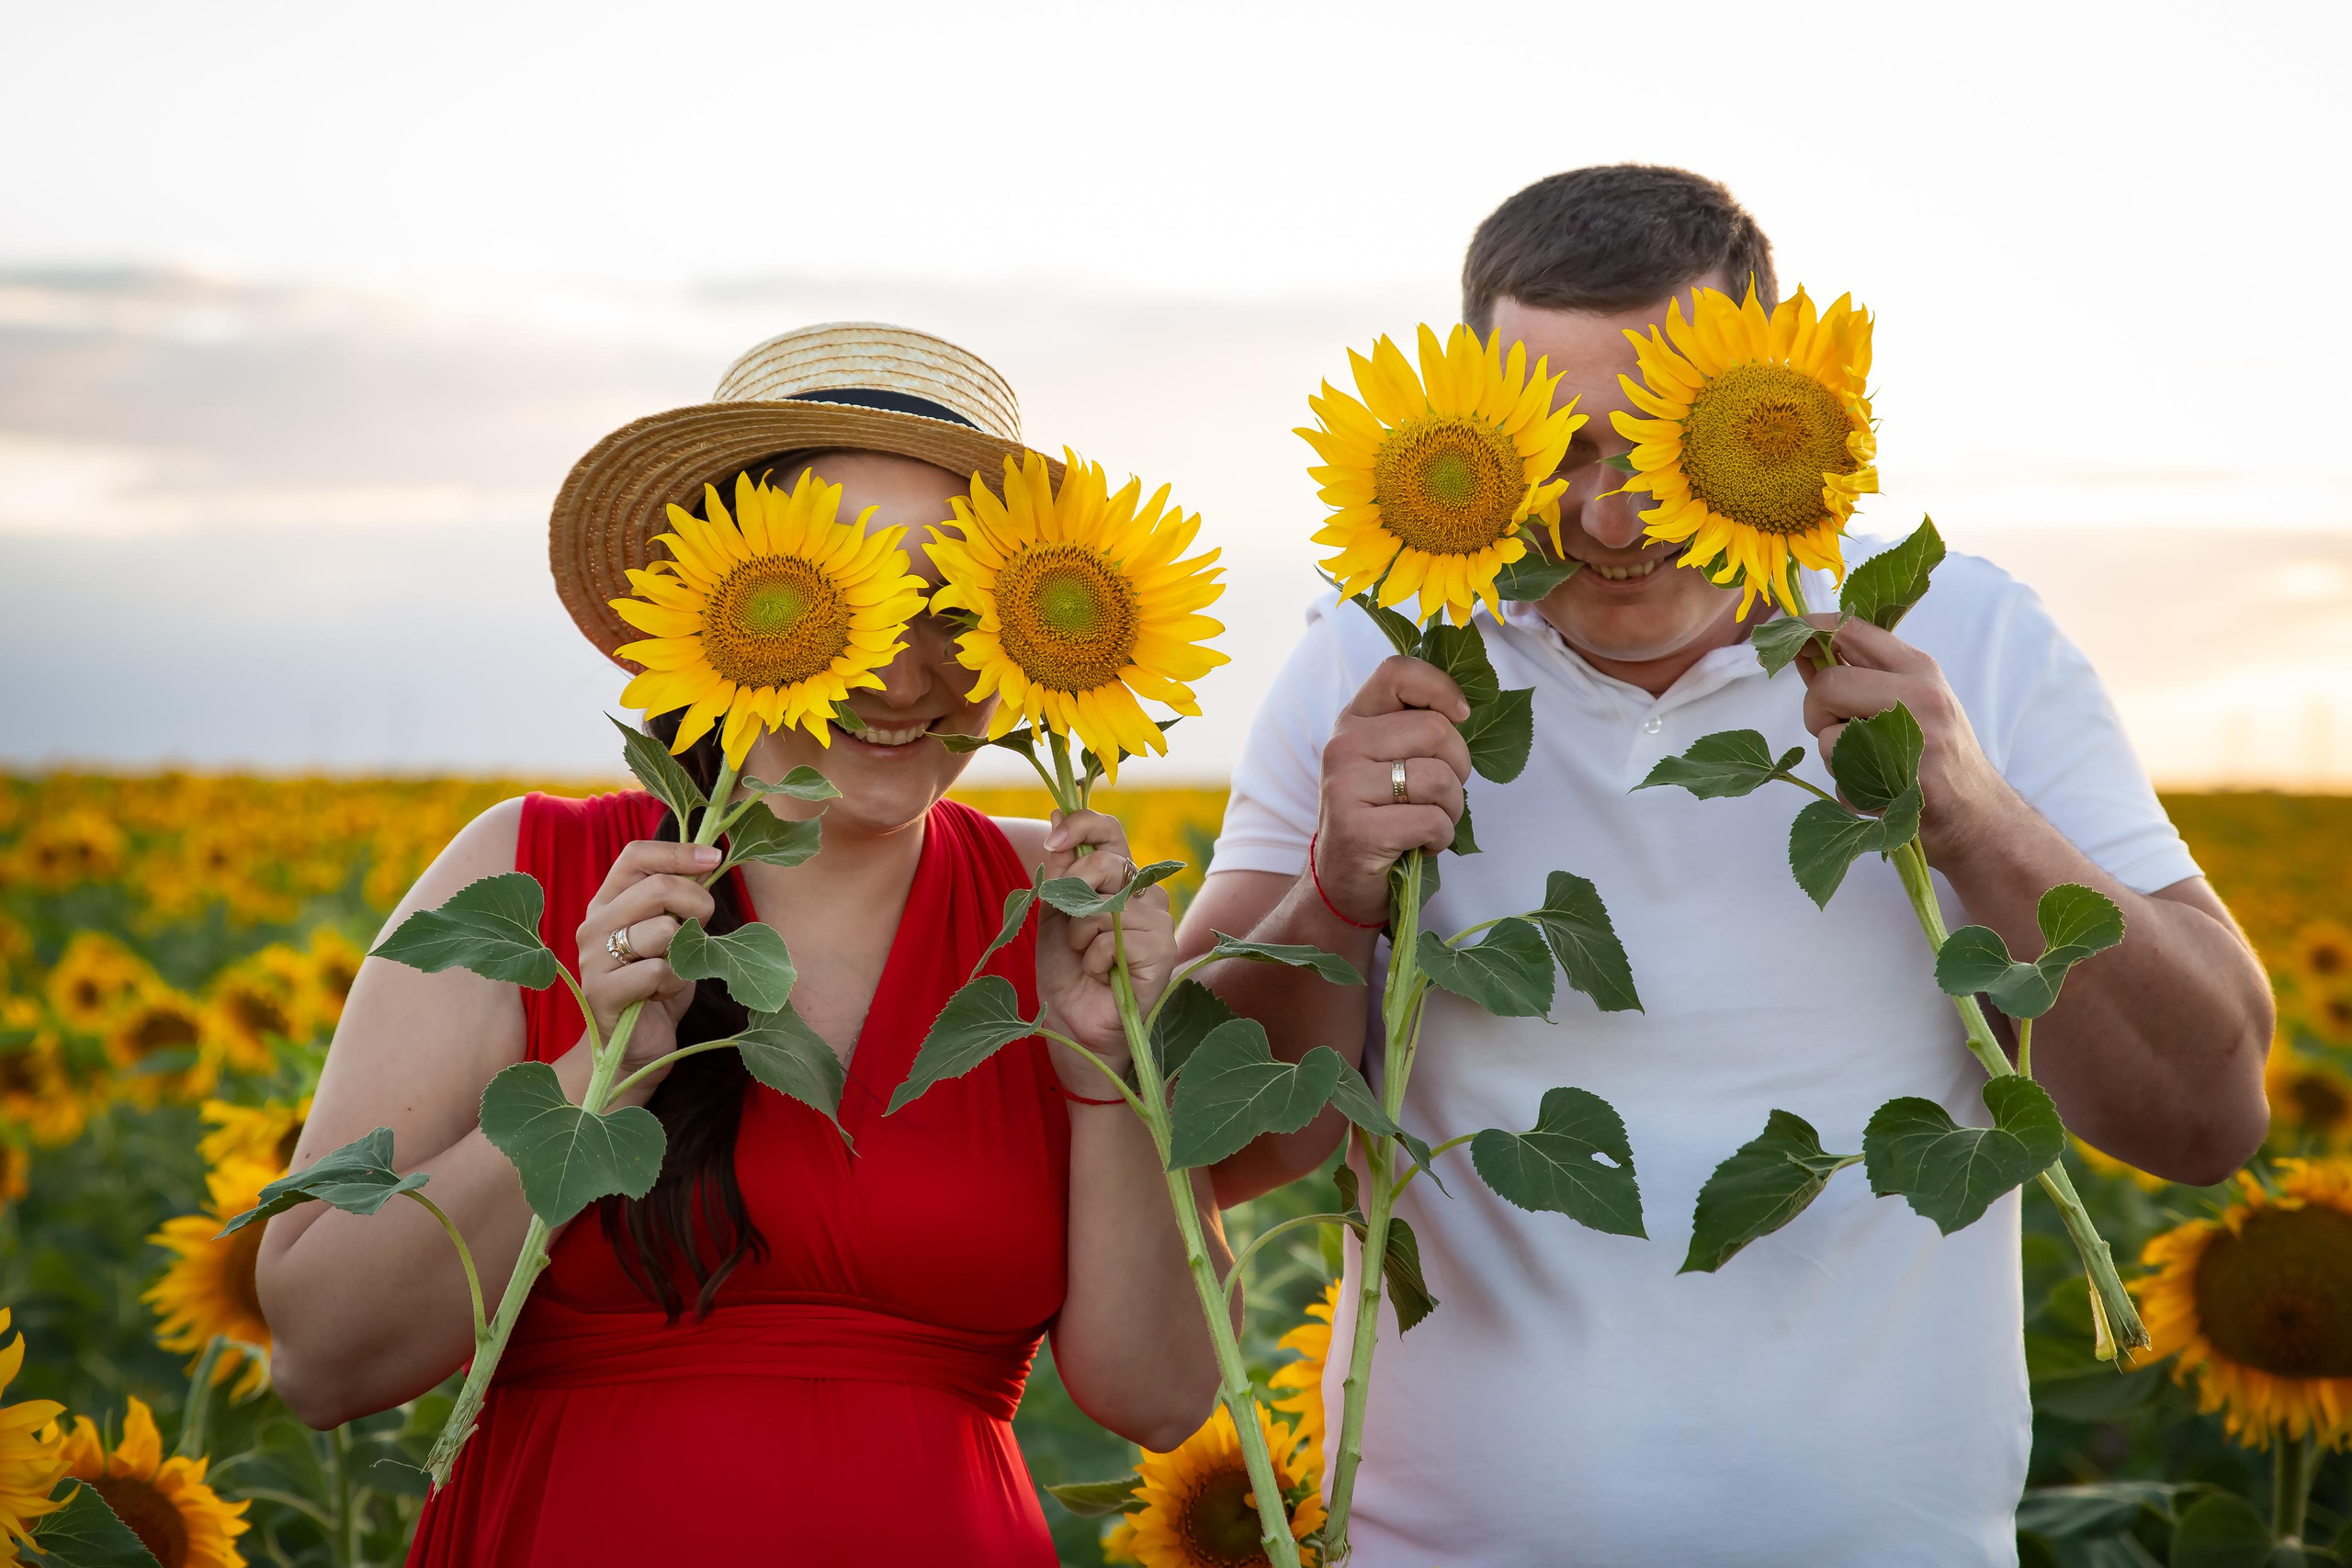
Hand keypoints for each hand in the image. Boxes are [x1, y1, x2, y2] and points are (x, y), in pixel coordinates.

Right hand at [573, 839, 718, 1098]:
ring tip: (672, 970)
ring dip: (684, 953)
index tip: (714, 858)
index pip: (636, 855)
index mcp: (608, 900)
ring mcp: (593, 957)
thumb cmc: (659, 984)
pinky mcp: (601, 991)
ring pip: (663, 930)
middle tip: (702, 928)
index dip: (677, 852)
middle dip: (697, 904)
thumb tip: (709, 859)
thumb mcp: (674, 933)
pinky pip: (658, 971)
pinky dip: (675, 983)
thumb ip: (681, 899)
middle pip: (658, 888)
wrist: (638, 1045)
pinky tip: (662, 994)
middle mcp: (594, 923)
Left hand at [1033, 809, 1173, 1092]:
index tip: (1053, 840)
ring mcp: (1158, 920)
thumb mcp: (1052, 914)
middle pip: (1108, 859)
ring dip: (1081, 934)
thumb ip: (1058, 870)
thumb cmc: (1066, 973)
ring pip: (1108, 903)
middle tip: (1068, 926)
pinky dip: (1096, 959)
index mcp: (1117, 879)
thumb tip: (1057, 814)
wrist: (1074, 1026)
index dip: (1083, 824)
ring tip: (1086, 960)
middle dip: (1072, 888)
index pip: (1110, 830)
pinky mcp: (1163, 949)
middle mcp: (1143, 893)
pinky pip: (1117, 937)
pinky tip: (1103, 976)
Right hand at [1312, 656, 1472, 923]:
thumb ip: (1417, 728)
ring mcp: (1344, 786)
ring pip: (1440, 779)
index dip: (1442, 688)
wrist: (1343, 882)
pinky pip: (1432, 821)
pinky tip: (1420, 845)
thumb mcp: (1390, 761)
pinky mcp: (1357, 829)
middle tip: (1441, 794)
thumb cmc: (1381, 817)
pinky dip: (1440, 839)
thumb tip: (1468, 706)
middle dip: (1459, 768)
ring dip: (1452, 809)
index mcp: (1353, 720)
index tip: (1461, 716)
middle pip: (1437, 730)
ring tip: (1428, 822)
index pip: (1398, 672)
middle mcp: (1342, 745)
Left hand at [1796, 617, 2016, 866]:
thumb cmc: (1934, 750)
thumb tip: (1802, 646)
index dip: (1810, 630)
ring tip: (1871, 764)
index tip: (1790, 638)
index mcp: (1919, 668)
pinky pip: (1842, 783)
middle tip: (1835, 728)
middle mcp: (1921, 697)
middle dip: (1816, 711)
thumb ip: (1857, 673)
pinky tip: (1881, 793)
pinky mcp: (1910, 785)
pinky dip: (1851, 794)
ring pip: (1827, 738)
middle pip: (1827, 685)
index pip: (1852, 629)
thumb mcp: (1908, 698)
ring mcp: (1919, 740)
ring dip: (1835, 758)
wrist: (1978, 814)